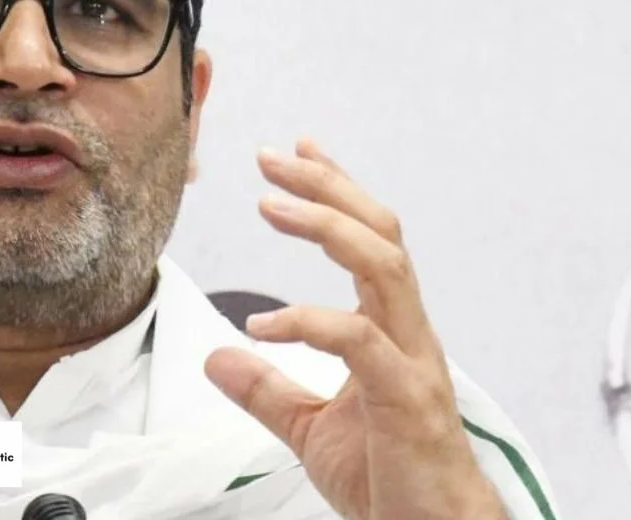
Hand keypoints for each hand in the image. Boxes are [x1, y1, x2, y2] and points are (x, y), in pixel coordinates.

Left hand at [204, 139, 505, 519]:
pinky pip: (360, 341)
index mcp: (391, 330)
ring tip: (269, 204)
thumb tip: (217, 358)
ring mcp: (412, 361)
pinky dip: (310, 321)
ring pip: (383, 267)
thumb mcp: (310, 426)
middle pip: (379, 234)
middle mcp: (408, 333)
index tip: (298, 151)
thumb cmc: (389, 479)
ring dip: (326, 226)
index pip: (369, 240)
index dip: (336, 191)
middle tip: (271, 158)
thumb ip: (267, 389)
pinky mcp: (406, 398)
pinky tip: (263, 323)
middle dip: (327, 187)